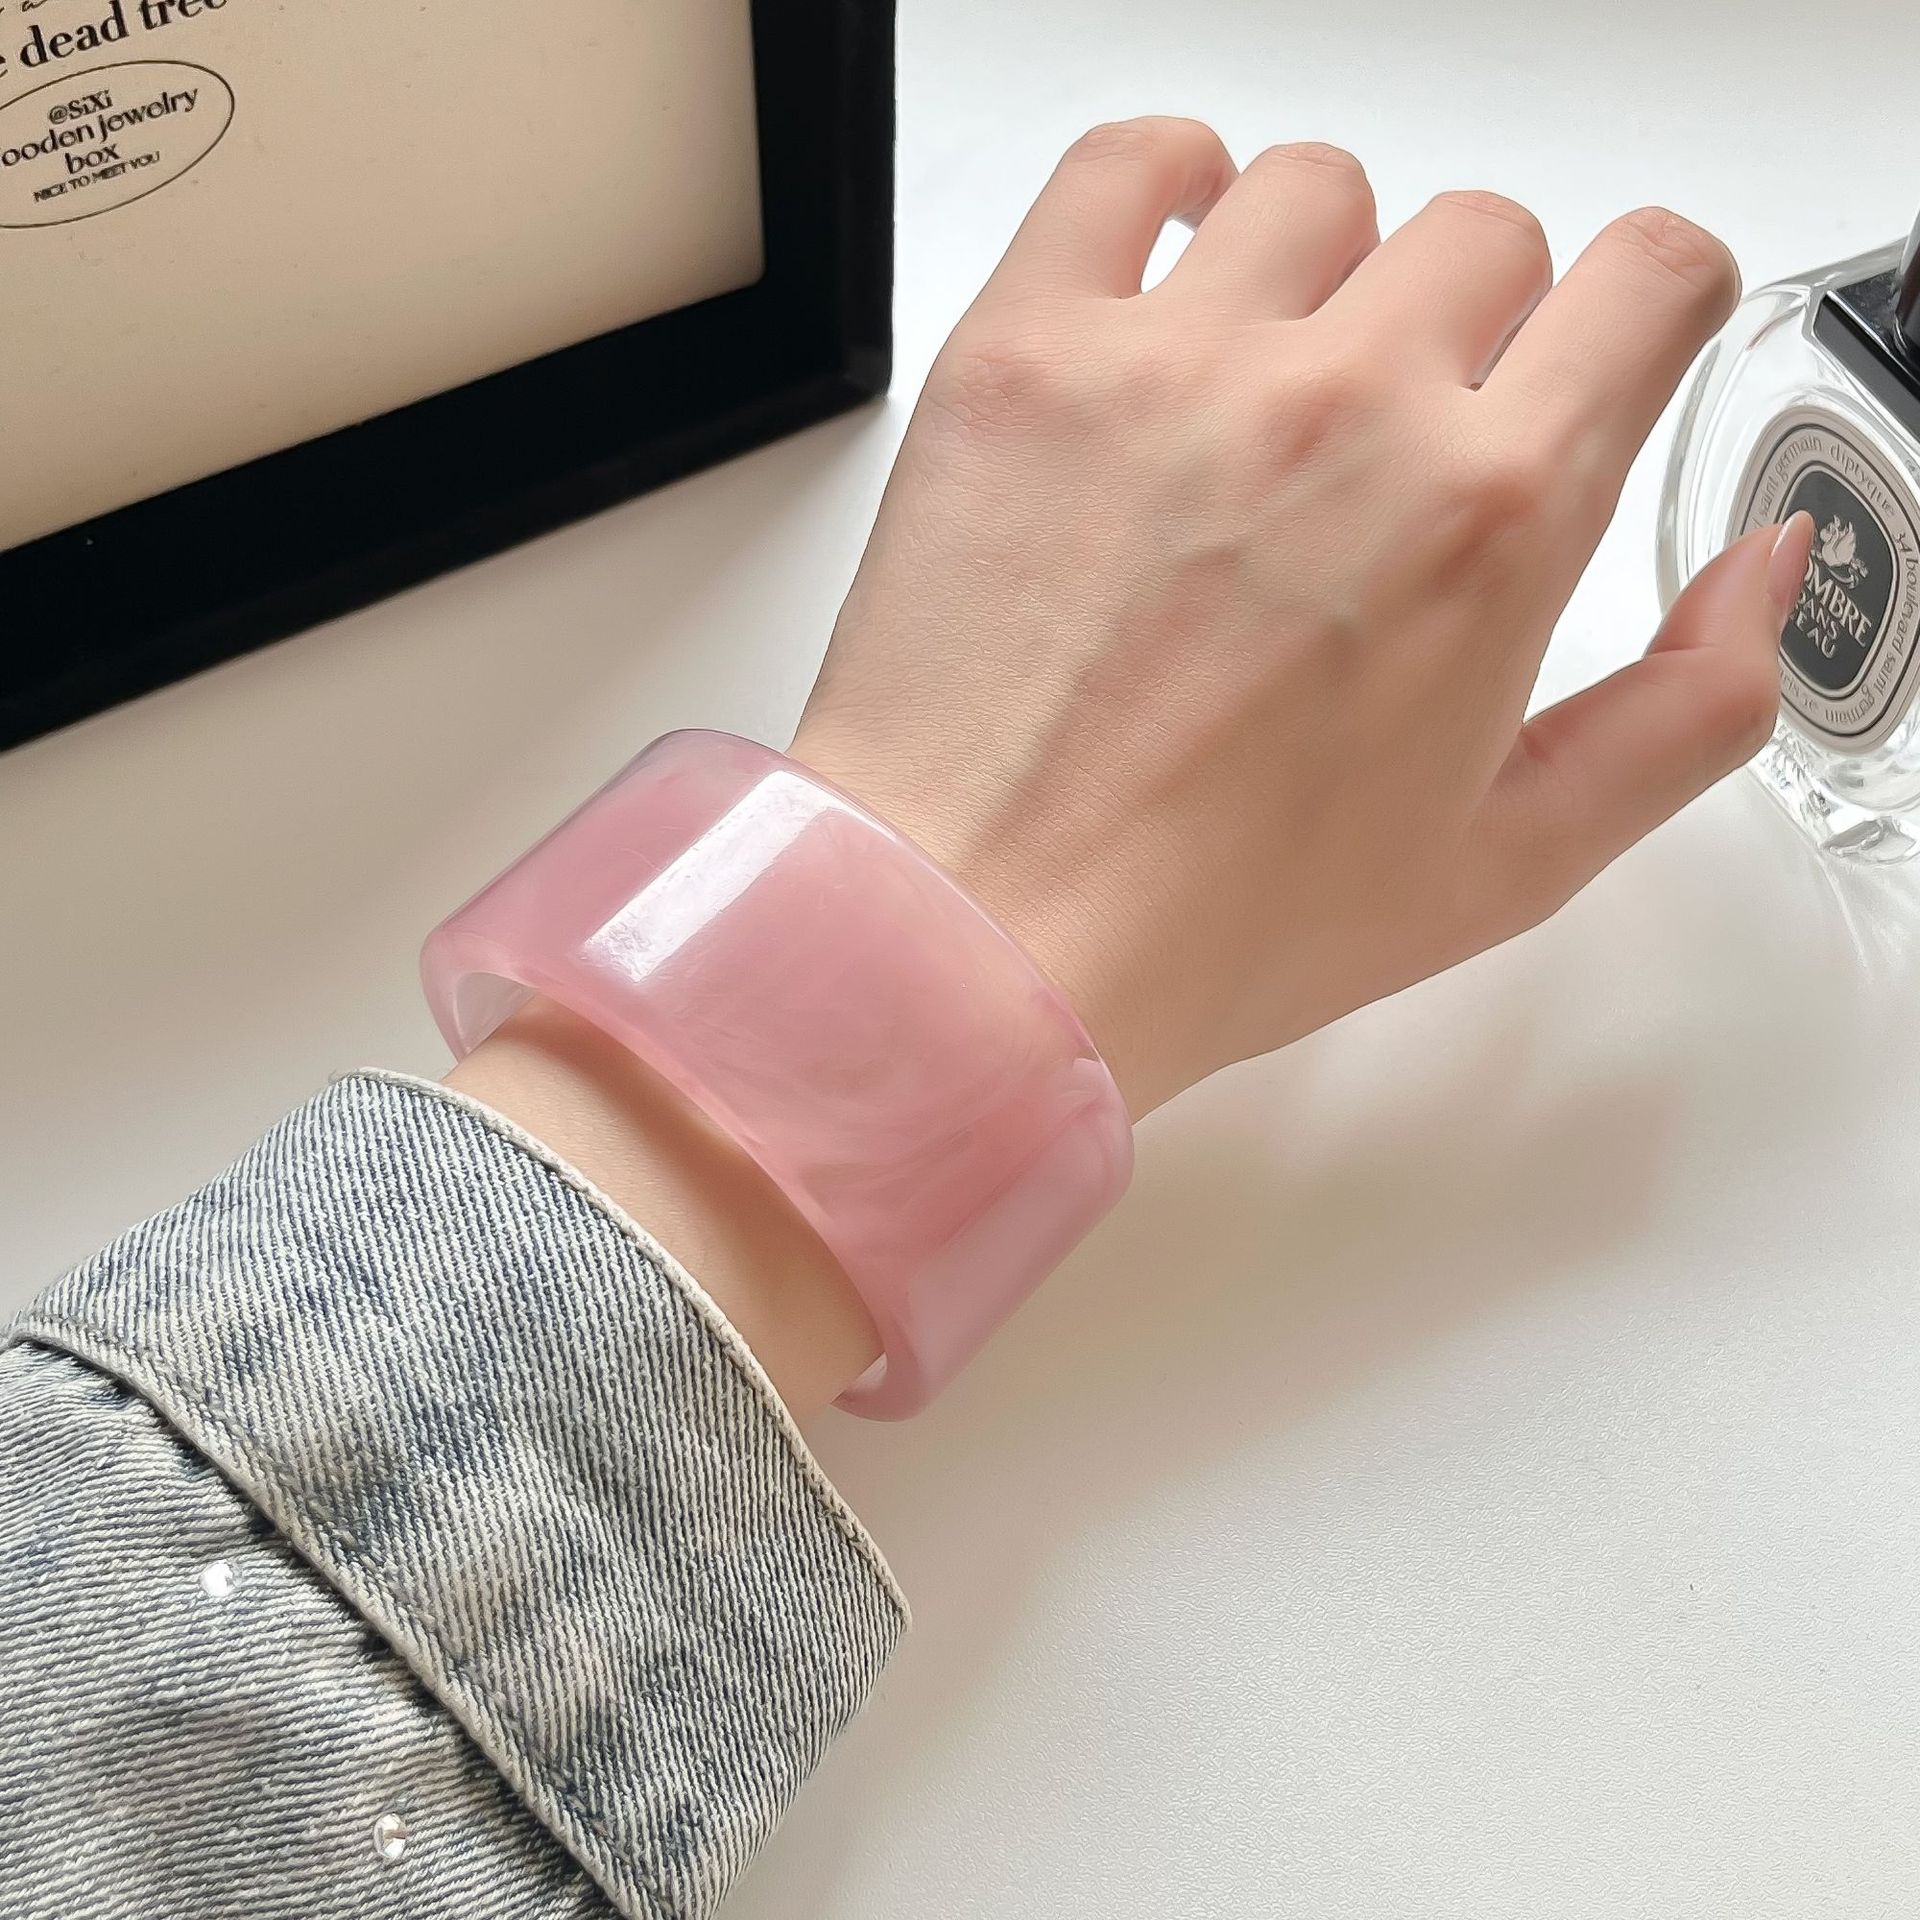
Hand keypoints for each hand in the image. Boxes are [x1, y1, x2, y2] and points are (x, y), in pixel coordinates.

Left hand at [794, 120, 1811, 1116]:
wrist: (976, 940)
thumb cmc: (1212, 927)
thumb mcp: (1506, 867)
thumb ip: (1685, 712)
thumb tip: (1763, 570)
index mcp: (1491, 518)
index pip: (1648, 278)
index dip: (1641, 309)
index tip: (1597, 348)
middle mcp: (1348, 405)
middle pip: (1481, 235)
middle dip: (1466, 329)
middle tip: (1388, 452)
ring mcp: (1175, 363)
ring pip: (1316, 190)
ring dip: (1320, 271)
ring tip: (1263, 397)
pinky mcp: (1026, 353)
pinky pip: (1127, 165)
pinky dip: (1163, 189)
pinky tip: (1167, 284)